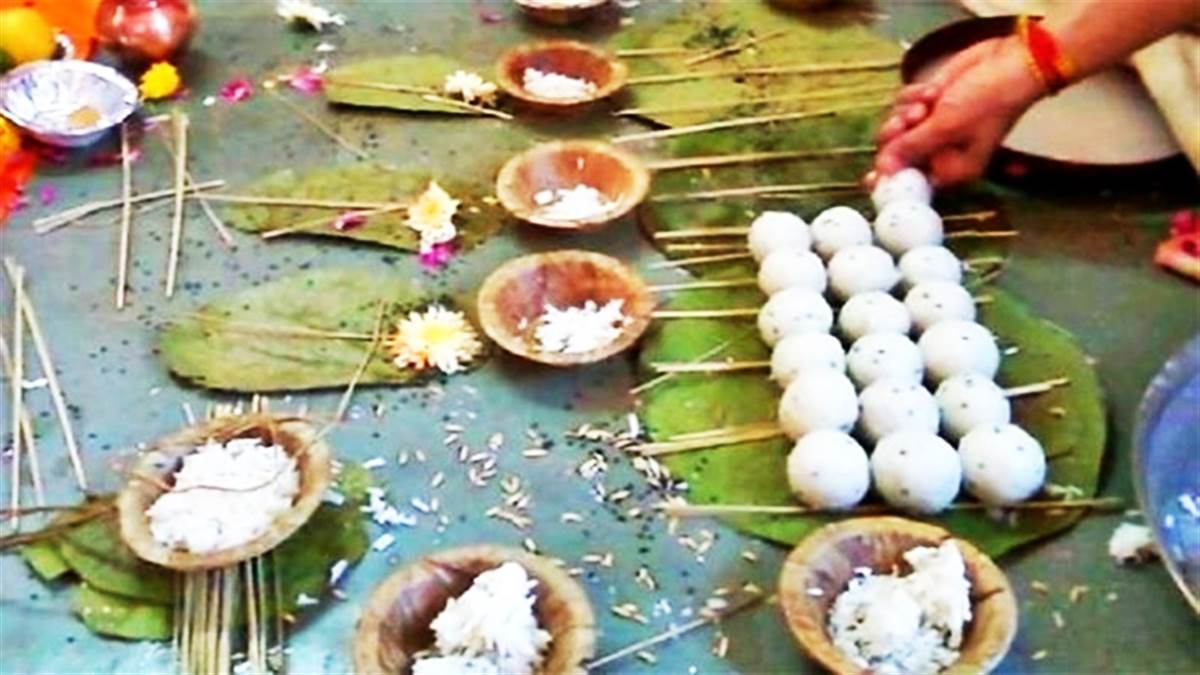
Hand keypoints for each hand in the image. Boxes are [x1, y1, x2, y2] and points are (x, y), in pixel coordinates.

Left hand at [873, 36, 1047, 187]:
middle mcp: (939, 153)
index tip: (870, 178)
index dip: (888, 180)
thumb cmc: (987, 100)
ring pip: (895, 128)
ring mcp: (932, 128)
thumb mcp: (946, 126)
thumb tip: (883, 172)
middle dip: (896, 136)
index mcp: (950, 169)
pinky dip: (911, 96)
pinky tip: (931, 90)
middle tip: (907, 121)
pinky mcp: (929, 105)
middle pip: (895, 155)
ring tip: (926, 102)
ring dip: (905, 112)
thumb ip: (911, 148)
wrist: (1010, 62)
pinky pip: (903, 106)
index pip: (910, 183)